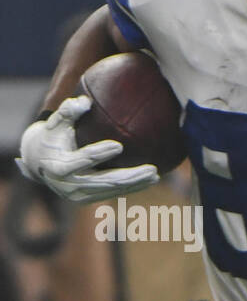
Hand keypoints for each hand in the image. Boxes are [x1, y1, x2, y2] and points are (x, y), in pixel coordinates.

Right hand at [17, 96, 159, 203]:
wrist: (37, 162)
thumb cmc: (51, 137)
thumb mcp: (55, 123)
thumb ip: (67, 111)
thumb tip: (85, 101)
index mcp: (59, 166)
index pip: (82, 159)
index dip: (99, 153)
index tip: (119, 145)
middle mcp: (69, 185)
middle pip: (104, 181)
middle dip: (130, 176)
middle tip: (151, 169)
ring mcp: (78, 195)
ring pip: (112, 190)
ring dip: (135, 184)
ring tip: (155, 175)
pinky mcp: (87, 199)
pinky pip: (112, 193)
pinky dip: (130, 187)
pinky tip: (148, 180)